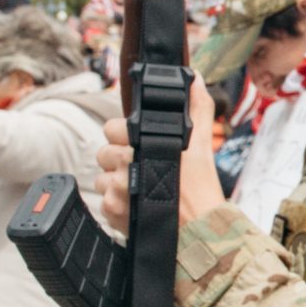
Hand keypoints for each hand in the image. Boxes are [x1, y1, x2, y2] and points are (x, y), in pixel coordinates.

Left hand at [95, 74, 226, 233]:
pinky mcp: (112, 212)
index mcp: (144, 143)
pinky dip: (118, 205)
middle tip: (145, 168)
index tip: (140, 144)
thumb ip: (197, 107)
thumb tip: (194, 78)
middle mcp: (126, 164)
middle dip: (120, 160)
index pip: (111, 128)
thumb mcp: (203, 143)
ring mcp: (116, 189)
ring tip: (143, 189)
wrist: (200, 228)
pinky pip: (104, 202)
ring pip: (102, 179)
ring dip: (117, 183)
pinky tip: (139, 205)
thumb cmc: (202, 186)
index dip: (124, 135)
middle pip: (104, 153)